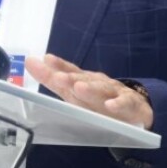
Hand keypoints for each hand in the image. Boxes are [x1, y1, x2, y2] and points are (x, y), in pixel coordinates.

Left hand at [25, 53, 152, 129]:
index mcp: (85, 80)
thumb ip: (53, 78)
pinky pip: (125, 104)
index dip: (59, 67)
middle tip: (59, 78)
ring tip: (80, 88)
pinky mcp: (130, 105)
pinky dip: (119, 104)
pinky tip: (111, 105)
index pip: (70, 72)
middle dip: (72, 79)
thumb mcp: (75, 91)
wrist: (136, 107)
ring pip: (103, 90)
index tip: (46, 60)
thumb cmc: (99, 98)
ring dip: (92, 90)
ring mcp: (115, 93)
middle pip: (85, 80)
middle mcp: (98, 83)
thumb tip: (30, 60)